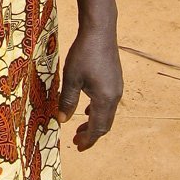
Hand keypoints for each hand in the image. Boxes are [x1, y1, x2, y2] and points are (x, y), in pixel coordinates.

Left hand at [57, 25, 122, 150]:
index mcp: (105, 99)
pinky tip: (87, 108)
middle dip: (91, 134)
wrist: (100, 31)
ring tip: (80, 128)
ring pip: (107, 113)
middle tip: (77, 141)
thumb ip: (68, 101)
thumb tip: (63, 120)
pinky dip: (98, 110)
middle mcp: (115, 96)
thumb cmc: (84, 54)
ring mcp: (117, 87)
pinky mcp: (115, 79)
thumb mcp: (71, 78)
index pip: (98, 128)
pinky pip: (108, 102)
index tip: (78, 148)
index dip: (88, 140)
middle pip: (105, 123)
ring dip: (94, 122)